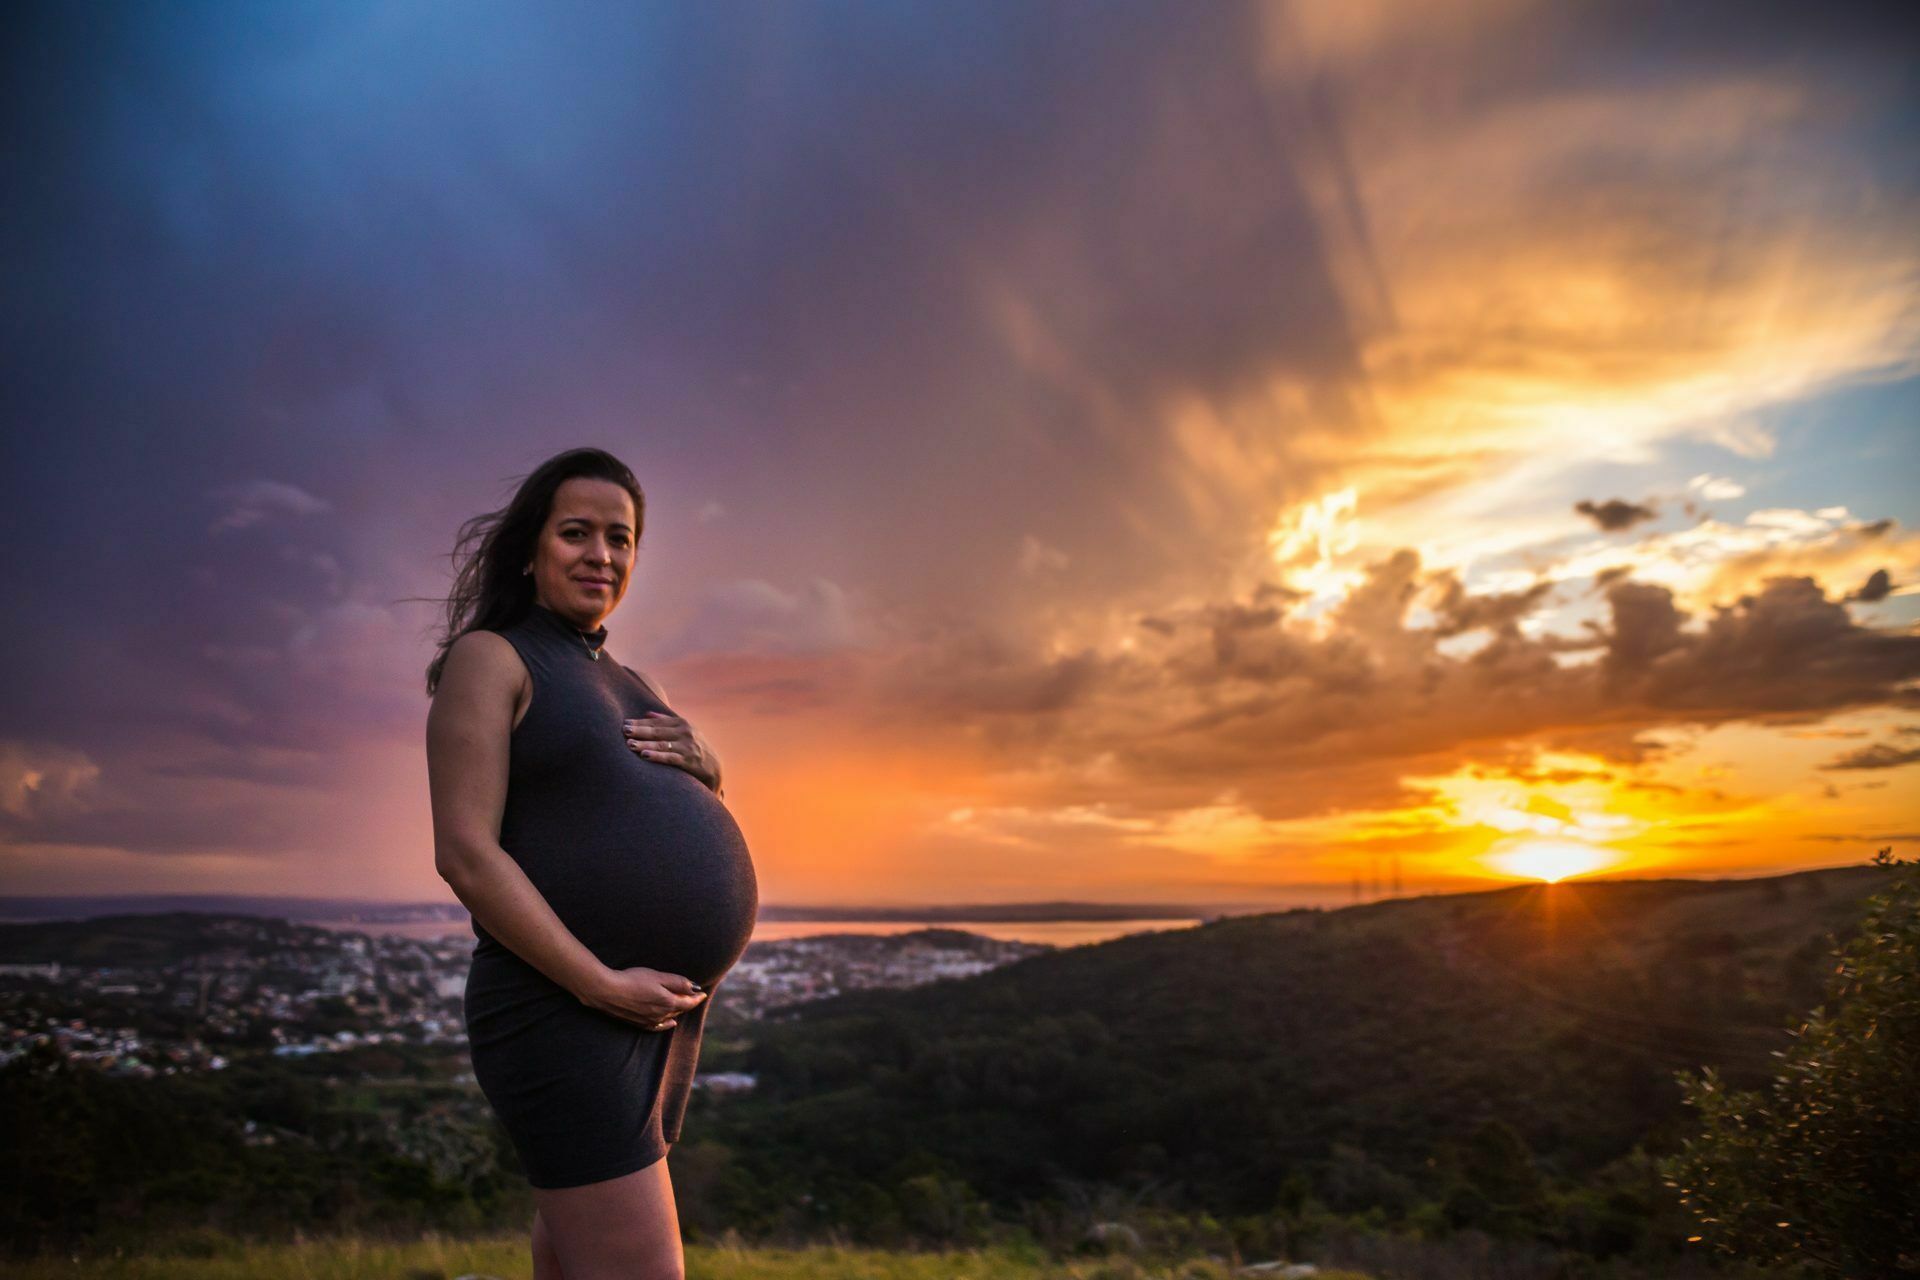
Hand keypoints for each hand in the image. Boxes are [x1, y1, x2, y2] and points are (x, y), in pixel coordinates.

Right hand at [577, 964, 707, 1030]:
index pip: (688, 1002)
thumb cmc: (633, 980)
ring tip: (684, 1005)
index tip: (703, 993)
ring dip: (678, 1011)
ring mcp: (650, 1021)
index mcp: (668, 1002)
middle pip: (680, 1010)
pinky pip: (658, 1027)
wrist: (607, 992)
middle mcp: (662, 1015)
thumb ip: (678, 983)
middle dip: (689, 1003)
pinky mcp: (639, 1023)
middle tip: (695, 996)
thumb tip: (695, 988)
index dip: (696, 997)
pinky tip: (670, 1024)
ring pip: (670, 1017)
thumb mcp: (658, 977)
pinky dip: (667, 1025)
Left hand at [623, 712, 722, 791]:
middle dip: (640, 731)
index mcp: (681, 723)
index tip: (625, 723)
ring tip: (630, 744)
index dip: (640, 722)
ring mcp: (687, 747)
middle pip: (657, 732)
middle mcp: (685, 732)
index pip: (657, 722)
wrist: (713, 767)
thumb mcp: (684, 731)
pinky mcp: (689, 761)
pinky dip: (657, 756)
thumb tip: (647, 713)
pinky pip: (670, 758)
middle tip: (624, 731)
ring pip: (662, 744)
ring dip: (645, 744)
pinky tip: (645, 756)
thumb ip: (666, 721)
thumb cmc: (694, 747)